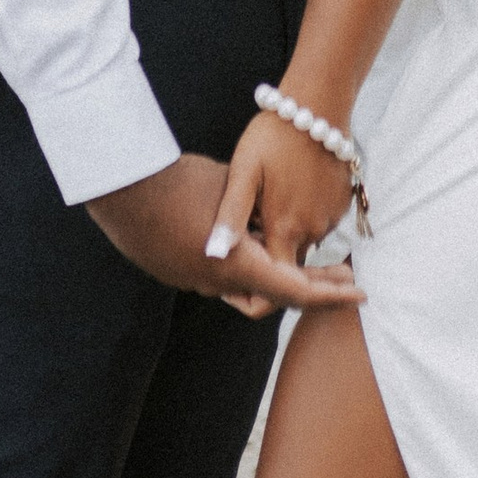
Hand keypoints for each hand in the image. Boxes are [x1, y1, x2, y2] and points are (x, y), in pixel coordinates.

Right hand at [87, 152, 362, 314]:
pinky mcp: (172, 272)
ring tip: (302, 253)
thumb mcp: (234, 190)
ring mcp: (191, 281)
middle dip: (311, 285)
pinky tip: (248, 240)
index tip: (359, 293)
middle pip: (274, 296)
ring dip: (274, 274)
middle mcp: (215, 282)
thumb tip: (280, 224)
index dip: (330, 295)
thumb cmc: (179, 180)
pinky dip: (242, 265)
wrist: (119, 186)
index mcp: (236, 265)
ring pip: (243, 287)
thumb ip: (259, 215)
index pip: (295, 292)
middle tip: (343, 275)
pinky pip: (216, 276)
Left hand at [220, 107, 355, 277]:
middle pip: (289, 258)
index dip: (259, 280)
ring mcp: (331, 216)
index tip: (242, 268)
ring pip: (305, 238)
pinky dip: (306, 213)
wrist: (317, 105)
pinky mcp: (343, 202)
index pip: (276, 280)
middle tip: (252, 220)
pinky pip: (321, 220)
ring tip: (271, 200)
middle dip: (270, 250)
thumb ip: (231, 217)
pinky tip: (292, 188)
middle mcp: (313, 229)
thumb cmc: (272, 136)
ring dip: (289, 229)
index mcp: (284, 227)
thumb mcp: (243, 173)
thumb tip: (213, 255)